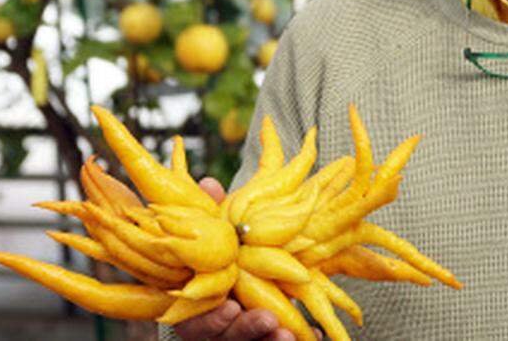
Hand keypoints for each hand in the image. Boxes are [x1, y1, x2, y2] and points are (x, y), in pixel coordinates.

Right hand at [172, 178, 321, 340]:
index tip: (231, 306)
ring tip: (287, 332)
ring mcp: (235, 334)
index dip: (211, 318)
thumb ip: (212, 216)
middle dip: (245, 329)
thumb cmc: (220, 255)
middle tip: (268, 318)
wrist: (241, 276)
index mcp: (195, 305)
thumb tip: (209, 182)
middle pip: (224, 337)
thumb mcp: (216, 235)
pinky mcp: (258, 338)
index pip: (197, 320)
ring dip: (267, 339)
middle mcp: (214, 325)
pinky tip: (312, 334)